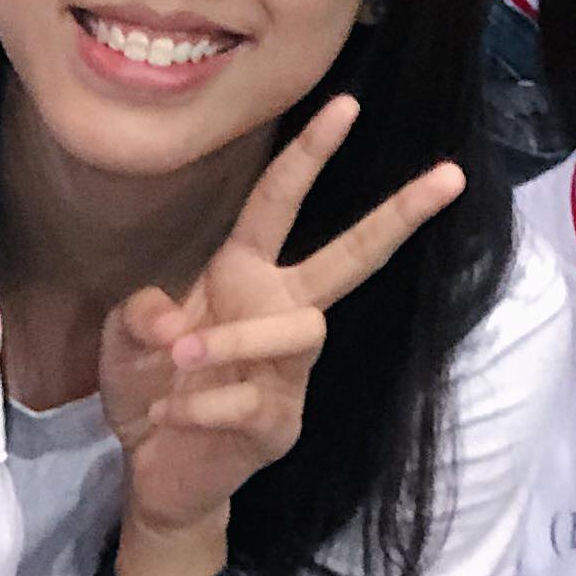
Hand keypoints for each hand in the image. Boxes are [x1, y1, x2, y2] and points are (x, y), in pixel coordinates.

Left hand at [104, 96, 463, 543]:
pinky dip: (198, 404)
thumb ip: (141, 313)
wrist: (156, 473)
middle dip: (398, 214)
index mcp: (245, 274)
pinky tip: (169, 417)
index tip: (347, 102)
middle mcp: (280, 310)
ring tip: (179, 359)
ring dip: (234, 338)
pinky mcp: (282, 422)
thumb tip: (174, 322)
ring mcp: (291, 370)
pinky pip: (251, 398)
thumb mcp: (125, 339)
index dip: (311, 152)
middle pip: (353, 256)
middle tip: (450, 176)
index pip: (280, 201)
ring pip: (302, 328)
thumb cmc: (151, 387)